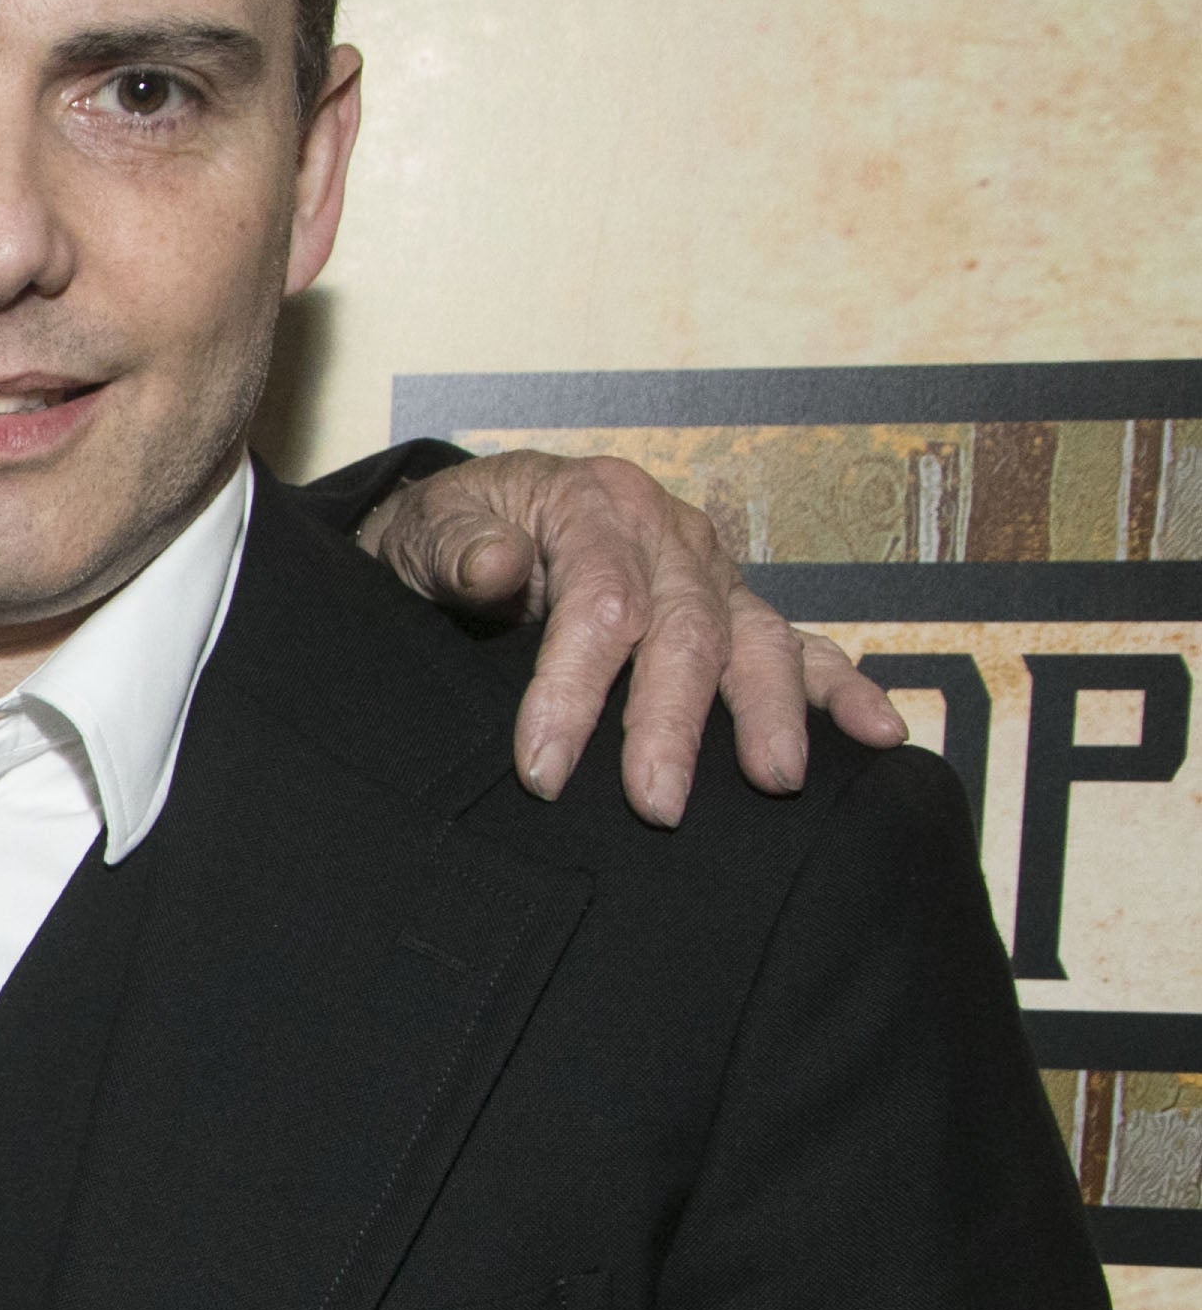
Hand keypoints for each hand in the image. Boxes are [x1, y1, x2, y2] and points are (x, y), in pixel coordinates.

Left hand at [359, 450, 909, 822]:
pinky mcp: (734, 608)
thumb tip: (496, 565)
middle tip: (656, 805)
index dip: (573, 689)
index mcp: (596, 505)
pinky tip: (881, 734)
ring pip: (755, 640)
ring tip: (775, 779)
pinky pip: (798, 645)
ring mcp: (712, 572)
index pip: (600, 601)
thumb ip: (457, 549)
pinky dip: (842, 688)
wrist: (476, 519)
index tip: (543, 771)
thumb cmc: (450, 536)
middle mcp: (669, 534)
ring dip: (769, 713)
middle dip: (672, 723)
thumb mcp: (427, 528)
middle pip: (685, 630)